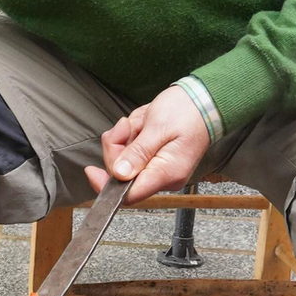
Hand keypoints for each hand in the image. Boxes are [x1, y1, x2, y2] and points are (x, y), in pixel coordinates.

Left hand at [85, 84, 210, 204]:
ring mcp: (158, 169)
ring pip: (123, 161)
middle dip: (117, 147)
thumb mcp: (158, 128)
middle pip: (122, 175)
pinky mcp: (155, 160)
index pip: (130, 195)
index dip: (106, 185)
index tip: (91, 171)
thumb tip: (120, 175)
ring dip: (125, 138)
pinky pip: (130, 152)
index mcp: (166, 173)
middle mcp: (163, 176)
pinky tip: (143, 125)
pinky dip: (130, 136)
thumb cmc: (187, 111)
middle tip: (126, 126)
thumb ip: (138, 153)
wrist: (204, 100)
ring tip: (142, 122)